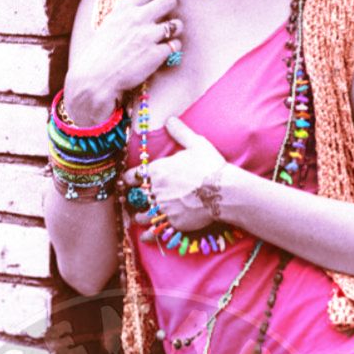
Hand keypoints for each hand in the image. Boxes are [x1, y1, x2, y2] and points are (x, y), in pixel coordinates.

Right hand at [65, 0, 182, 123]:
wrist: (95, 78)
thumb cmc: (101, 51)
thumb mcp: (110, 22)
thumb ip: (128, 10)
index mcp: (126, 7)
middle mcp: (138, 18)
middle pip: (171, 0)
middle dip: (173, 7)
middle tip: (169, 15)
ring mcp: (148, 36)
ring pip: (177, 24)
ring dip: (175, 29)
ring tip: (166, 36)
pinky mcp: (156, 54)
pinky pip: (176, 45)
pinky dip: (172, 48)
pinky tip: (163, 52)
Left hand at [123, 116, 228, 237]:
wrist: (224, 190)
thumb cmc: (210, 165)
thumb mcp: (196, 143)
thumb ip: (180, 132)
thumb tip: (170, 119)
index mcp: (157, 170)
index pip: (132, 176)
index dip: (129, 179)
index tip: (128, 181)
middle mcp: (155, 190)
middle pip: (134, 198)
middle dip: (132, 199)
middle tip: (131, 200)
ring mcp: (163, 208)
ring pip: (141, 215)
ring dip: (139, 216)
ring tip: (140, 216)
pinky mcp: (173, 223)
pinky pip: (154, 231)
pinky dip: (148, 234)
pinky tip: (146, 234)